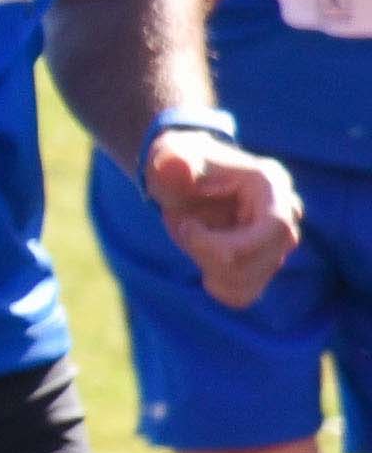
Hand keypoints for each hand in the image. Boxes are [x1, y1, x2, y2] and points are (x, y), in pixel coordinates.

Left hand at [151, 130, 302, 310]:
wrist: (182, 178)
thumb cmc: (177, 166)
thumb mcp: (168, 160)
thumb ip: (172, 163)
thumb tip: (176, 164)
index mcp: (270, 185)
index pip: (275, 228)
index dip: (229, 240)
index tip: (188, 227)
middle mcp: (285, 213)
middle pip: (265, 259)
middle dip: (212, 255)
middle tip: (185, 229)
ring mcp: (278, 241)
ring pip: (252, 280)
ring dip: (212, 270)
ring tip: (195, 242)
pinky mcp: (264, 261)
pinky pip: (247, 292)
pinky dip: (220, 287)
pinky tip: (204, 267)